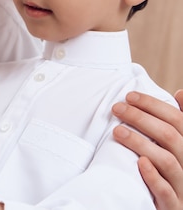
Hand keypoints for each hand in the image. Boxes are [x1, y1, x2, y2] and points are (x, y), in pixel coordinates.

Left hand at [112, 90, 182, 209]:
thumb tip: (181, 93)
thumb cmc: (173, 172)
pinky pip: (166, 191)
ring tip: (117, 131)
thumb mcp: (180, 145)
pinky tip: (140, 163)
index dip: (153, 105)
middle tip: (117, 108)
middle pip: (170, 136)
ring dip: (141, 143)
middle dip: (142, 119)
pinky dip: (153, 177)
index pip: (178, 119)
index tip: (129, 96)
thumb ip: (181, 122)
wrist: (175, 205)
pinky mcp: (174, 205)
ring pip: (167, 161)